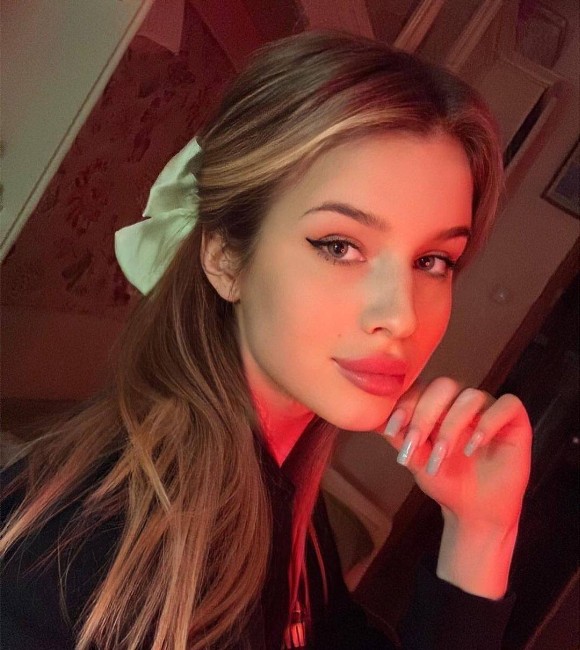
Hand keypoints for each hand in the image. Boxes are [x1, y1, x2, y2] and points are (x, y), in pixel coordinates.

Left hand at [377, 377, 531, 531]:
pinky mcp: (514, 419)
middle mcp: (462, 400)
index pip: (420, 388)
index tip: (392, 430)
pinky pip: (507, 405)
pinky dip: (488, 423)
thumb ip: (398, 435)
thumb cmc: (445, 480)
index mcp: (437, 403)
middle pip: (444, 386)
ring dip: (451, 426)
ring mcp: (488, 407)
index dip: (405, 404)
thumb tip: (369, 416)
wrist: (474, 512)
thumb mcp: (415, 458)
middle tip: (415, 446)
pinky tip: (473, 446)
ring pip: (470, 396)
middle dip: (425, 415)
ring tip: (442, 457)